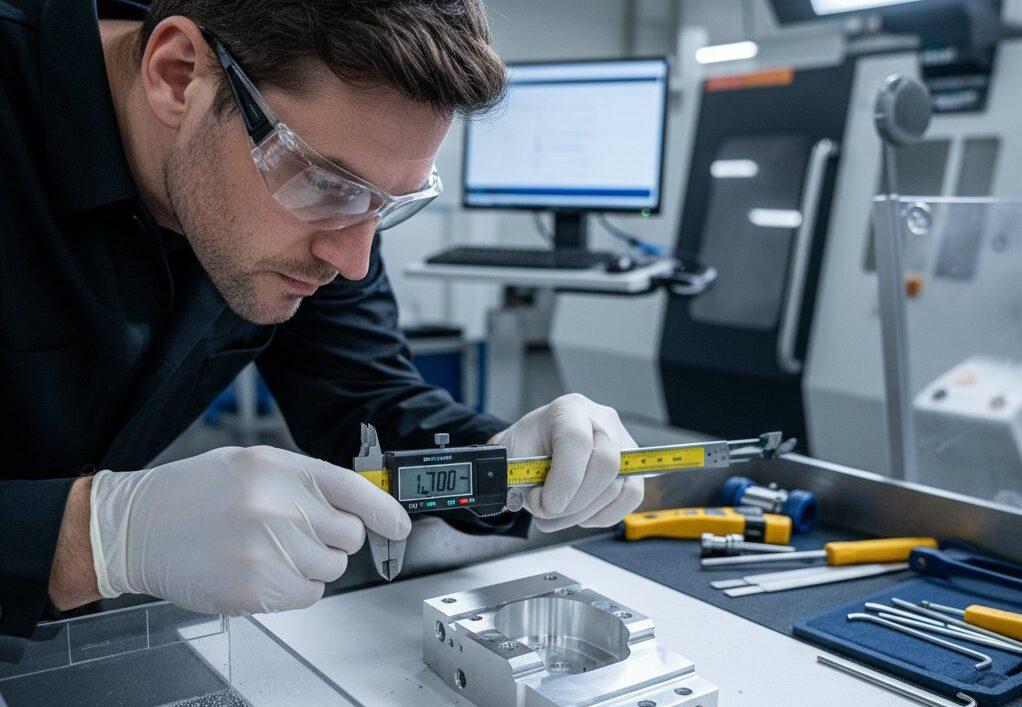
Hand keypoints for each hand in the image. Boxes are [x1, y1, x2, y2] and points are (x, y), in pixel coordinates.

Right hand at [89, 446, 409, 614]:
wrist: (135, 528)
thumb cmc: (193, 494)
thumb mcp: (251, 464)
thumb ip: (303, 482)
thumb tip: (352, 504)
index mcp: (281, 469)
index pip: (354, 490)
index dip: (385, 511)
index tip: (401, 525)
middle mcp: (279, 507)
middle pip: (348, 536)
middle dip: (332, 538)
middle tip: (298, 534)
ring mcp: (268, 549)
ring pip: (330, 569)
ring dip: (311, 565)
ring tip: (271, 550)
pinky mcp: (256, 588)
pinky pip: (307, 596)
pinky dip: (294, 589)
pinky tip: (262, 571)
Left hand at [491, 394, 642, 532]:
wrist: (539, 445)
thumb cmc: (527, 446)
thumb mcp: (513, 455)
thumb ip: (522, 479)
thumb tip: (544, 505)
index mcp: (568, 409)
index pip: (576, 440)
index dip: (564, 479)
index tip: (548, 504)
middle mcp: (602, 421)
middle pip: (605, 464)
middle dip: (575, 501)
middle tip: (548, 512)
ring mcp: (622, 442)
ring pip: (618, 486)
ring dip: (582, 514)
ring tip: (555, 516)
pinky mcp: (633, 466)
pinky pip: (630, 497)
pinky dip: (603, 515)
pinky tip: (579, 514)